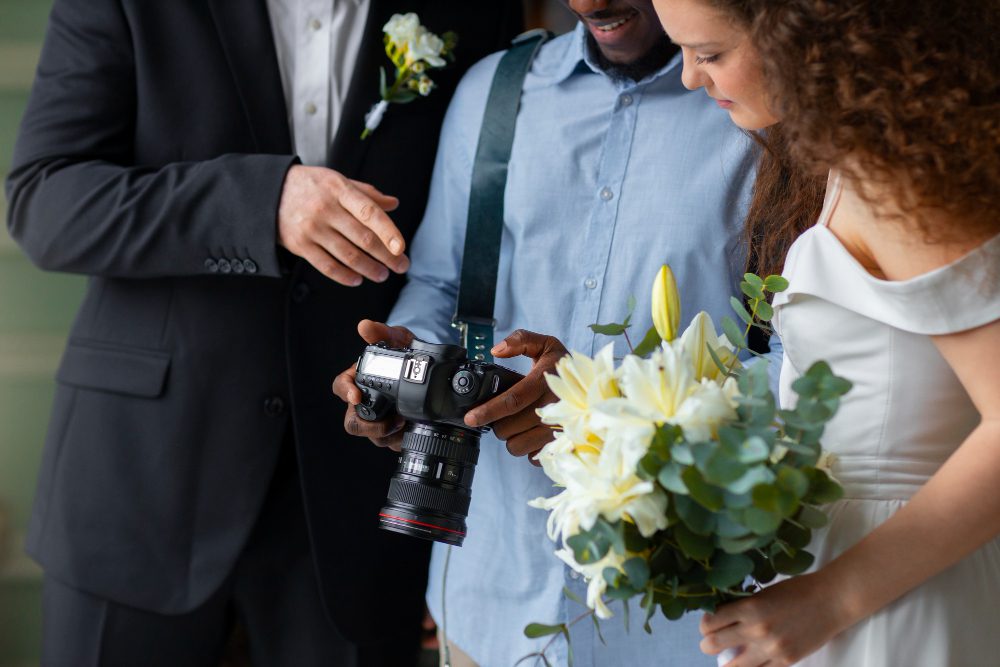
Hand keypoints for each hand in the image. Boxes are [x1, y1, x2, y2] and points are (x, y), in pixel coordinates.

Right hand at [277, 165, 409, 285]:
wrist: (268, 192)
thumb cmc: (311, 186)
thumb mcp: (337, 181)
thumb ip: (366, 194)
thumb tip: (394, 204)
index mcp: (340, 190)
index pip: (370, 213)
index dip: (388, 232)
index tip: (402, 248)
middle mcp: (326, 209)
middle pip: (363, 239)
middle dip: (386, 256)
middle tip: (401, 266)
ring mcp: (312, 228)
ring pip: (348, 255)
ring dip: (369, 269)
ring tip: (382, 274)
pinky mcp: (300, 245)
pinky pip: (327, 266)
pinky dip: (345, 276)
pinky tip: (357, 279)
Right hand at [332, 320, 414, 449]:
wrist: (431, 371)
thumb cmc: (408, 354)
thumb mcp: (399, 339)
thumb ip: (383, 333)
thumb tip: (364, 326)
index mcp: (360, 379)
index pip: (340, 386)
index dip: (345, 392)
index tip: (356, 396)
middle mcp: (366, 402)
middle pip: (353, 422)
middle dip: (369, 425)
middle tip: (391, 419)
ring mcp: (379, 420)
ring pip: (374, 436)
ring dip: (389, 434)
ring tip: (406, 421)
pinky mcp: (393, 433)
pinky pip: (391, 443)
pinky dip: (401, 439)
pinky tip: (411, 429)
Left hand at [463, 329, 567, 463]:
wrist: (596, 388)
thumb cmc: (564, 367)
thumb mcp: (546, 344)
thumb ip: (521, 340)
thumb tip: (496, 350)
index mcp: (546, 382)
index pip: (512, 401)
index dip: (487, 411)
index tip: (470, 417)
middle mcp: (554, 407)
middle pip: (509, 428)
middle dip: (497, 424)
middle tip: (500, 415)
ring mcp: (559, 430)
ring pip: (517, 446)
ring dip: (511, 437)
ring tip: (517, 424)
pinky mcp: (563, 446)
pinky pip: (532, 456)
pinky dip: (528, 448)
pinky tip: (532, 433)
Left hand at [700, 573, 850, 665]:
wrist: (831, 601)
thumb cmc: (797, 591)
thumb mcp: (763, 594)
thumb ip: (742, 607)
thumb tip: (719, 618)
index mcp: (749, 608)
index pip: (709, 623)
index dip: (705, 624)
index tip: (709, 622)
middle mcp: (756, 631)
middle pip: (712, 645)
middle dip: (708, 644)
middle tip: (713, 641)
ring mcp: (771, 649)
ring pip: (732, 666)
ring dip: (726, 660)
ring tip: (730, 654)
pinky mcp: (785, 662)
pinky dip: (751, 666)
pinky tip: (752, 659)